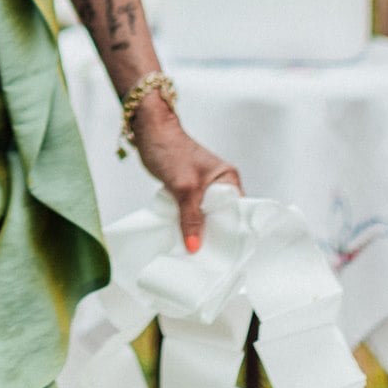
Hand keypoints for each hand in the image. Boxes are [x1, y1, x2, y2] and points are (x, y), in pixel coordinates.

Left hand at [130, 93, 241, 251]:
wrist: (148, 130)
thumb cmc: (169, 148)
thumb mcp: (184, 187)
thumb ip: (191, 217)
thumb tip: (195, 247)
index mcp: (228, 180)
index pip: (239, 213)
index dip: (234, 233)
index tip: (229, 254)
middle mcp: (220, 184)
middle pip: (223, 218)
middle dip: (215, 235)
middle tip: (210, 258)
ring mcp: (204, 188)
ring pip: (206, 216)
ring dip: (199, 230)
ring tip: (197, 252)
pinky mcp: (188, 190)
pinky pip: (193, 212)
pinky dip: (188, 223)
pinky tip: (184, 237)